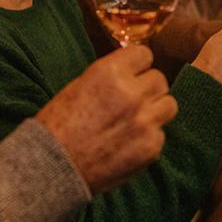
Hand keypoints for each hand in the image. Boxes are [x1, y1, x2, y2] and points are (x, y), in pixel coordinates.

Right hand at [35, 45, 177, 193]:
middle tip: (132, 100)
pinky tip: (128, 143)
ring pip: (169, 104)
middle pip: (159, 79)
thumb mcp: (81, 85)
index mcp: (110, 73)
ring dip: (155, 110)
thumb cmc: (59, 125)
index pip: (144, 55)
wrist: (52, 166)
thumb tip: (132, 71)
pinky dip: (148, 137)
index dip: (138, 65)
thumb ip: (112, 76)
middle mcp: (131, 93)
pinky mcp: (151, 147)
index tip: (133, 73)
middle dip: (147, 88)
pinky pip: (160, 133)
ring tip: (136, 120)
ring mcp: (144, 121)